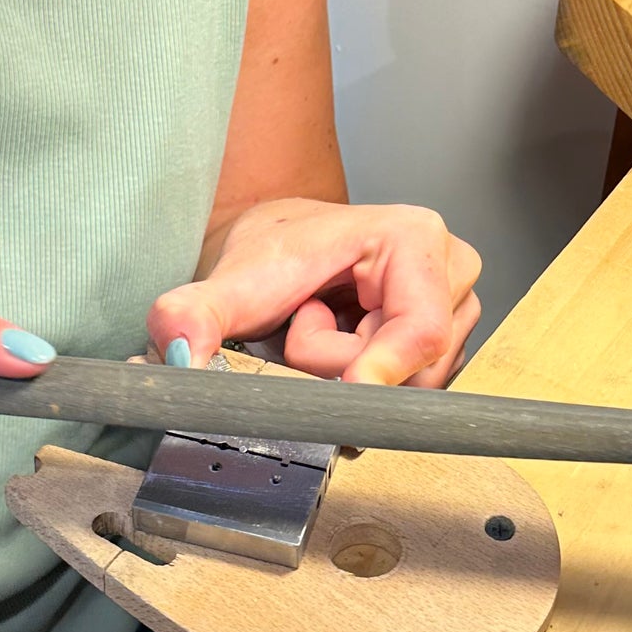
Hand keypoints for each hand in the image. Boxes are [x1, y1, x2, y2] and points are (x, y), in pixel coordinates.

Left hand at [149, 198, 480, 387]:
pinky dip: (363, 382)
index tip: (347, 394)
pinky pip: (405, 392)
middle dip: (342, 367)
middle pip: (410, 369)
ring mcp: (455, 310)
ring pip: (407, 389)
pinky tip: (344, 346)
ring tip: (322, 326)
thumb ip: (195, 311)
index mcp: (416, 238)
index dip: (382, 371)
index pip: (418, 330)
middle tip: (303, 320)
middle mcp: (451, 271)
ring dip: (348, 375)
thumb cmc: (271, 253)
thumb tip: (176, 349)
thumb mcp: (232, 280)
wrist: (278, 249)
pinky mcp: (445, 343)